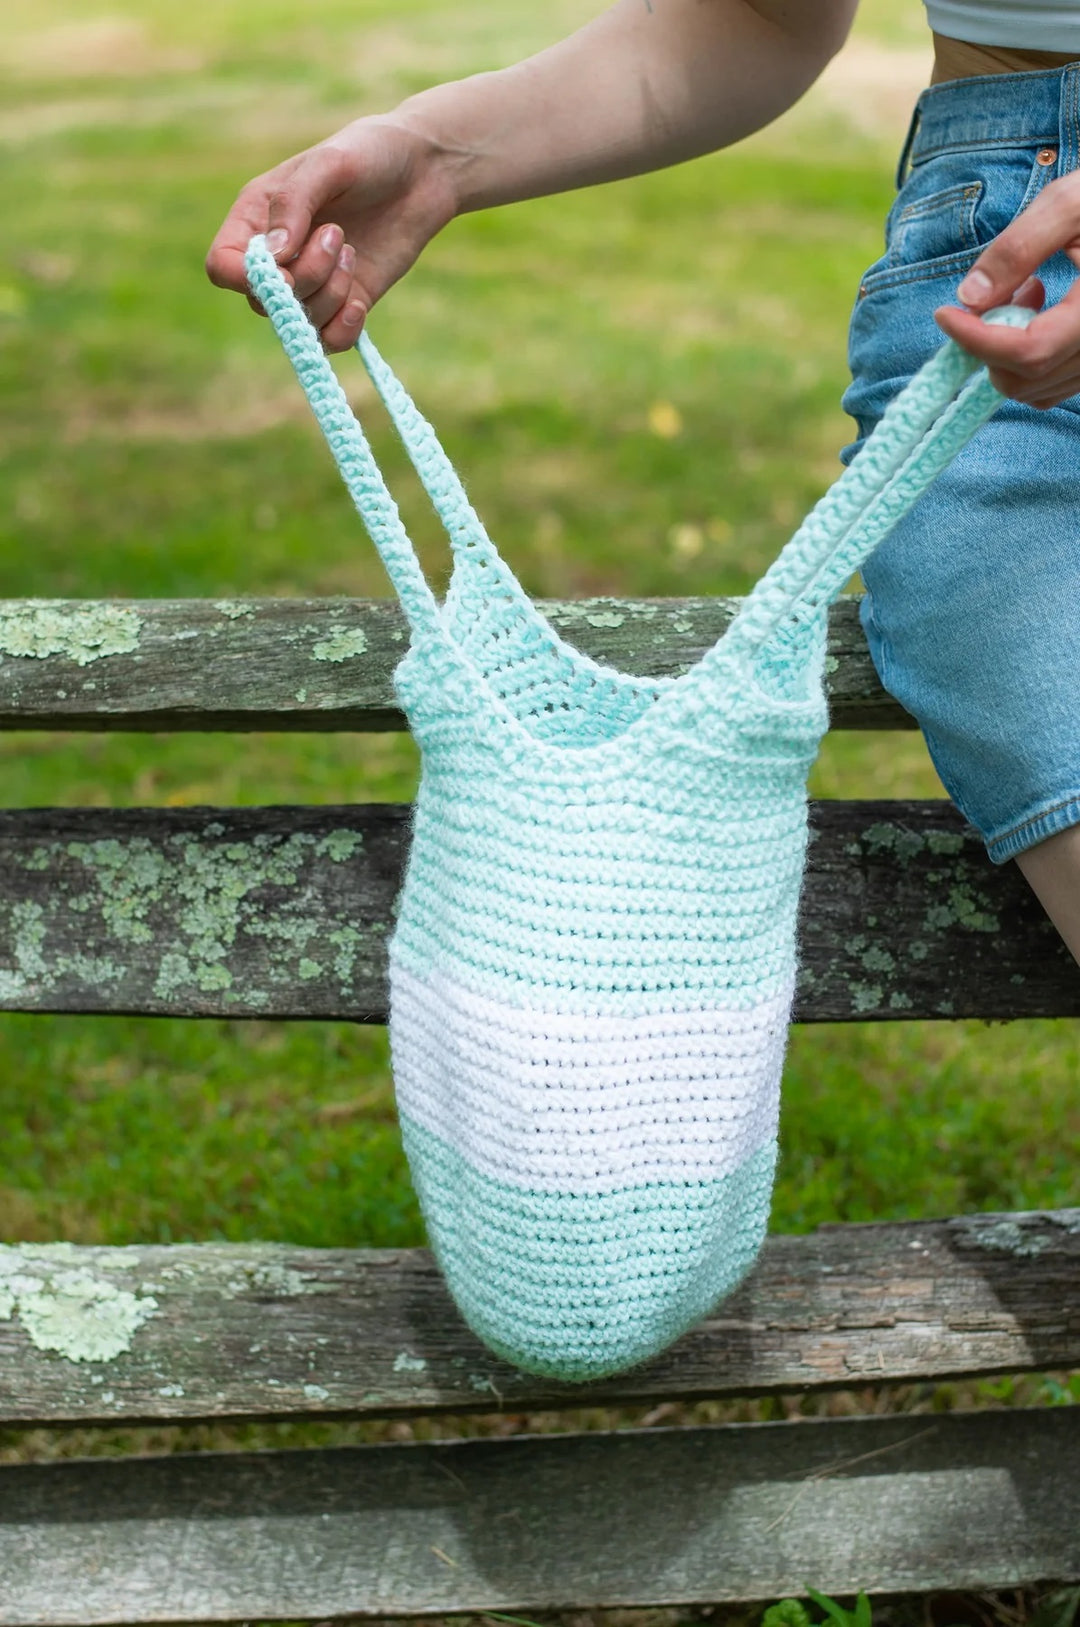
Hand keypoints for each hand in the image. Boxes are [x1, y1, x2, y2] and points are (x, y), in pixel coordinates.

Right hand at [206, 114, 458, 351]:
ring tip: (352, 251)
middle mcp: (279, 256)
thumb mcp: (329, 164)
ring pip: (300, 324)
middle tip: (337, 236)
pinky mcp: (347, 300)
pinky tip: (359, 303)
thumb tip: (272, 258)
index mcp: (257, 217)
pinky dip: (343, 330)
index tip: (283, 268)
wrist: (424, 170)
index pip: (223, 267)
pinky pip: (330, 340)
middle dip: (304, 279)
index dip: (244, 278)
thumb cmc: (371, 153)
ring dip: (329, 296)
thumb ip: (294, 205)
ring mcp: (313, 283)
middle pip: (264, 301)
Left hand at [935, 168, 1079, 407]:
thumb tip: (970, 297)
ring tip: (1022, 292)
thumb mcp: (1072, 203)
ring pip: (1037, 390)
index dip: (977, 340)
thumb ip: (1020, 247)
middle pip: (1027, 378)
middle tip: (990, 296)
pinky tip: (1037, 310)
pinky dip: (1028, 359)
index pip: (1030, 352)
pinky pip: (1053, 384)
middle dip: (990, 346)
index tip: (945, 313)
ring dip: (1007, 353)